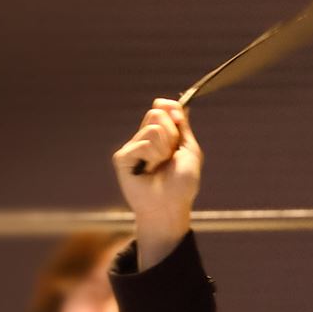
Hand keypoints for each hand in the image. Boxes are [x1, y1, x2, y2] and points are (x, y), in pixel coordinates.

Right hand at [111, 98, 203, 268]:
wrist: (170, 206)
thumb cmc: (182, 184)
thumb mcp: (190, 151)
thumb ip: (183, 127)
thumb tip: (178, 105)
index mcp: (162, 136)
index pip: (162, 107)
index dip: (171, 109)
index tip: (179, 120)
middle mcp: (145, 138)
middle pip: (157, 114)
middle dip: (172, 135)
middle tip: (170, 156)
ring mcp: (132, 147)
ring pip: (153, 128)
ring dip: (164, 149)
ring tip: (159, 166)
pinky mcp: (122, 157)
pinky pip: (143, 143)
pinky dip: (152, 156)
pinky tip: (148, 171)